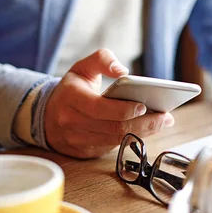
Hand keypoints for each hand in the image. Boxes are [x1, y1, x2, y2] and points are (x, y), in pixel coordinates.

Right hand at [44, 49, 174, 158]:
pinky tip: (147, 129)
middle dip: (144, 123)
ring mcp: (78, 140)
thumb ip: (102, 60)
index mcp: (71, 98)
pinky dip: (133, 138)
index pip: (100, 108)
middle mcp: (72, 122)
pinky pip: (113, 147)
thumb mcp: (82, 67)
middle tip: (165, 116)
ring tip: (162, 121)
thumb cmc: (71, 90)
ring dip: (144, 132)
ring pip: (117, 140)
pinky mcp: (85, 152)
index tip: (144, 105)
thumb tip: (123, 71)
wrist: (46, 116)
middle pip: (114, 127)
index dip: (124, 108)